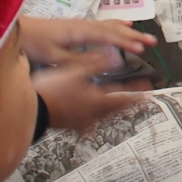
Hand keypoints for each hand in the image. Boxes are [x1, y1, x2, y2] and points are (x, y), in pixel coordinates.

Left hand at [19, 14, 156, 65]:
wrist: (16, 30)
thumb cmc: (33, 43)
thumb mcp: (55, 57)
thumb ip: (82, 59)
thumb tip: (106, 59)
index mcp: (80, 32)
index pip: (109, 37)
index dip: (126, 43)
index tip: (142, 50)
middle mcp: (84, 25)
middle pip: (114, 29)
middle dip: (134, 36)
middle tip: (152, 42)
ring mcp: (81, 24)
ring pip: (110, 26)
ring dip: (128, 31)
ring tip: (143, 35)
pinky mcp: (77, 26)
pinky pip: (103, 24)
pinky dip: (116, 25)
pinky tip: (122, 24)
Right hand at [33, 50, 151, 133]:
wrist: (31, 110)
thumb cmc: (51, 90)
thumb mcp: (75, 71)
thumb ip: (97, 63)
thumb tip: (116, 56)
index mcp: (97, 99)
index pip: (123, 95)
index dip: (137, 92)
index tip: (149, 91)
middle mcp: (92, 113)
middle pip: (117, 109)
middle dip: (130, 103)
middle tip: (142, 100)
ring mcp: (81, 122)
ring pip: (105, 117)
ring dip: (116, 112)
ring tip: (122, 108)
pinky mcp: (70, 126)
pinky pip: (88, 124)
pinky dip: (95, 121)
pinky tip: (93, 122)